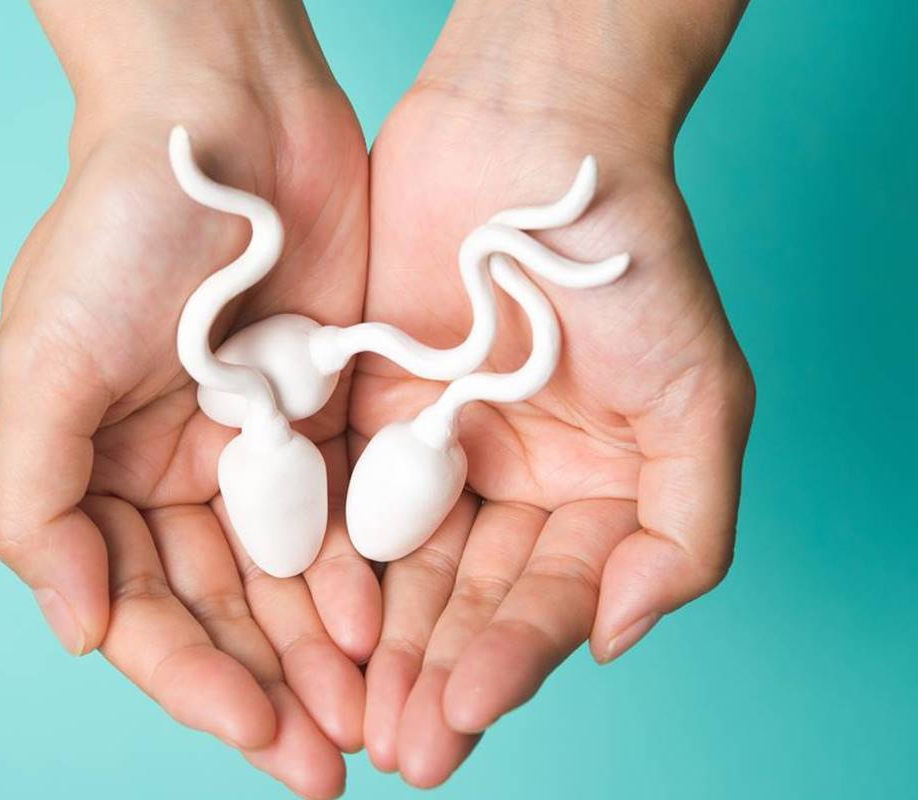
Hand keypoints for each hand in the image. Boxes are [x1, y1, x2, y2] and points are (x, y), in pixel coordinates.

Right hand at [0, 3, 376, 795]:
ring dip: (323, 656)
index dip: (192, 681)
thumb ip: (35, 501)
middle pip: (223, 614)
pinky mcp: (328, 419)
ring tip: (367, 723)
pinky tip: (386, 627)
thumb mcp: (43, 362)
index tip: (255, 734)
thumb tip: (71, 630)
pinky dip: (363, 576)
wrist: (225, 122)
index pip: (142, 610)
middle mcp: (177, 478)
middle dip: (270, 691)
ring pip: (291, 584)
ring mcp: (257, 452)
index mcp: (99, 478)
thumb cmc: (118, 232)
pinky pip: (348, 519)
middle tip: (325, 767)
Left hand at [355, 1, 753, 784]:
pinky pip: (344, 496)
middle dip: (434, 672)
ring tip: (351, 712)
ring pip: (401, 566)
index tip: (462, 714)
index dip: (507, 659)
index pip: (546, 597)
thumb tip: (615, 637)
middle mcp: (513, 483)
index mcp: (594, 492)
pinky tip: (313, 617)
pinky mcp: (366, 411)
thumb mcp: (701, 400)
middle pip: (467, 598)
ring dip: (379, 640)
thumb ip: (683, 531)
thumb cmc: (628, 263)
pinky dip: (331, 558)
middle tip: (396, 746)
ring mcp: (437, 450)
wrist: (527, 141)